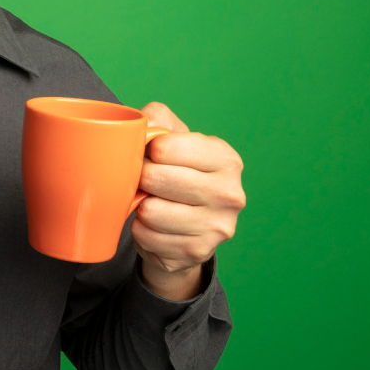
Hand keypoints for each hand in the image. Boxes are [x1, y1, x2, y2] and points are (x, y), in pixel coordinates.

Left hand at [130, 102, 245, 300]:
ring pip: (150, 211)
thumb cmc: (175, 170)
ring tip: (150, 202)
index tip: (151, 155)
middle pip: (155, 178)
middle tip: (146, 180)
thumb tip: (144, 124)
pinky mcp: (197, 252)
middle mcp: (229, 193)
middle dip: (141, 178)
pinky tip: (154, 225)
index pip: (166, 147)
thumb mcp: (172, 136)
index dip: (148, 150)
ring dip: (140, 206)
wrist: (188, 223)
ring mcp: (217, 226)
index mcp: (226, 159)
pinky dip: (141, 230)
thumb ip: (157, 117)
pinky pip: (147, 237)